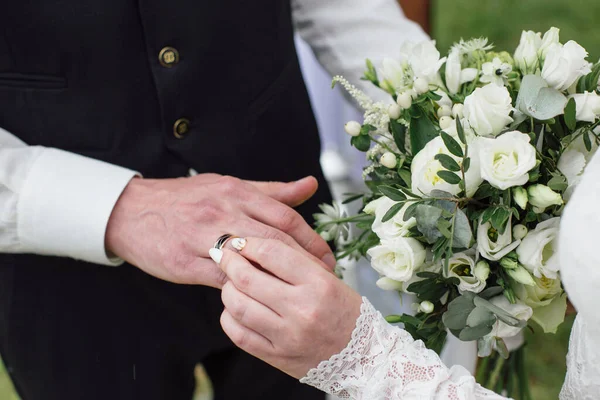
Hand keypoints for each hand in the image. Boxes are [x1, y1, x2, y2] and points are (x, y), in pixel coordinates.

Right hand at [105, 174, 334, 287]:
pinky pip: (221, 279)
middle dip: (304, 260)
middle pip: (274, 238)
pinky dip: (244, 288)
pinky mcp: (185, 262)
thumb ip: (271, 191)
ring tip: (299, 292)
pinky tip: (261, 298)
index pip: (284, 216)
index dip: (310, 239)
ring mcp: (202, 237)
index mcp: (236, 192)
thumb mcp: (228, 185)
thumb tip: (310, 185)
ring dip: (278, 277)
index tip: (327, 257)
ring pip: (249, 260)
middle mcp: (222, 211)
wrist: (132, 212)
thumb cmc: (187, 199)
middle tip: (324, 279)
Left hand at [213, 237, 361, 378]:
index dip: (250, 243)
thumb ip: (296, 261)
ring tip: (230, 281)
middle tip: (223, 254)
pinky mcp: (276, 356)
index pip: (273, 253)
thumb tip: (257, 244)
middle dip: (229, 262)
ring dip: (227, 289)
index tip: (240, 240)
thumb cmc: (344, 312)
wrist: (361, 356)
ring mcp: (287, 336)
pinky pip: (239, 334)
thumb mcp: (329, 279)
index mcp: (319, 284)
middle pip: (248, 278)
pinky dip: (229, 317)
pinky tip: (233, 308)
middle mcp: (302, 310)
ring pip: (238, 306)